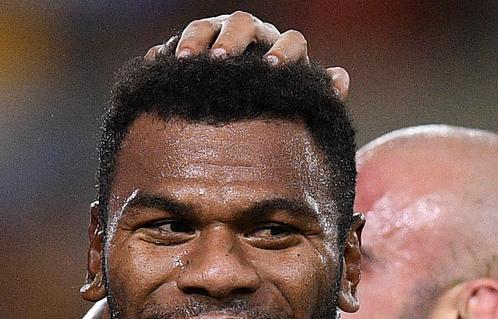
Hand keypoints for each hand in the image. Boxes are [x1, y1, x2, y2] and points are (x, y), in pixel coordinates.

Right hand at [145, 11, 348, 99]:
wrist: (239, 115)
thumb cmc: (272, 110)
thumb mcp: (297, 103)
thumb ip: (318, 92)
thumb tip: (338, 80)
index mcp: (280, 50)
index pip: (289, 41)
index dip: (283, 52)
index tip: (272, 70)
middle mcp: (249, 39)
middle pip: (243, 24)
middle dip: (232, 41)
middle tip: (221, 61)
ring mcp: (215, 40)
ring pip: (205, 27)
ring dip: (194, 40)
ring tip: (184, 61)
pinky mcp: (186, 52)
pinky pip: (172, 45)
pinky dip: (165, 52)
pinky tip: (159, 64)